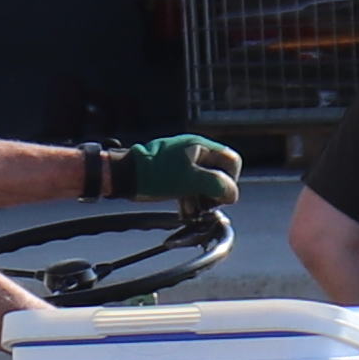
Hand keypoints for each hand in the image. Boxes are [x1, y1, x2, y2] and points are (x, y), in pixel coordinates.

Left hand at [96, 133, 245, 210]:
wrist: (126, 176)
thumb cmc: (157, 174)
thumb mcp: (191, 180)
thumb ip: (216, 184)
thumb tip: (232, 194)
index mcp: (201, 147)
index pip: (231, 160)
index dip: (230, 179)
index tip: (221, 195)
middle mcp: (195, 153)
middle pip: (218, 174)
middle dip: (215, 193)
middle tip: (208, 206)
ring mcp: (184, 165)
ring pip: (204, 184)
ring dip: (202, 200)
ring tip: (194, 212)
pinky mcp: (174, 177)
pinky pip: (190, 188)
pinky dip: (190, 200)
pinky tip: (184, 212)